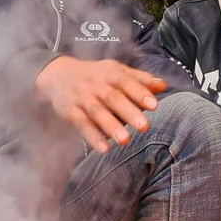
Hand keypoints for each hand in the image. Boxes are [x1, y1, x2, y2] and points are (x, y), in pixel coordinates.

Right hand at [33, 57, 164, 152]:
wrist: (57, 74)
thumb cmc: (95, 75)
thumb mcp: (115, 71)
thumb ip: (139, 79)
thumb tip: (163, 85)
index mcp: (111, 74)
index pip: (126, 82)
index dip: (139, 92)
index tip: (153, 105)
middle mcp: (97, 85)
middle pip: (113, 98)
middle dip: (129, 112)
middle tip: (144, 126)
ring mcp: (83, 98)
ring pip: (97, 112)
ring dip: (111, 127)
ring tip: (125, 141)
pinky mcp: (71, 112)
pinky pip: (82, 124)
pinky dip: (92, 136)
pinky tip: (103, 148)